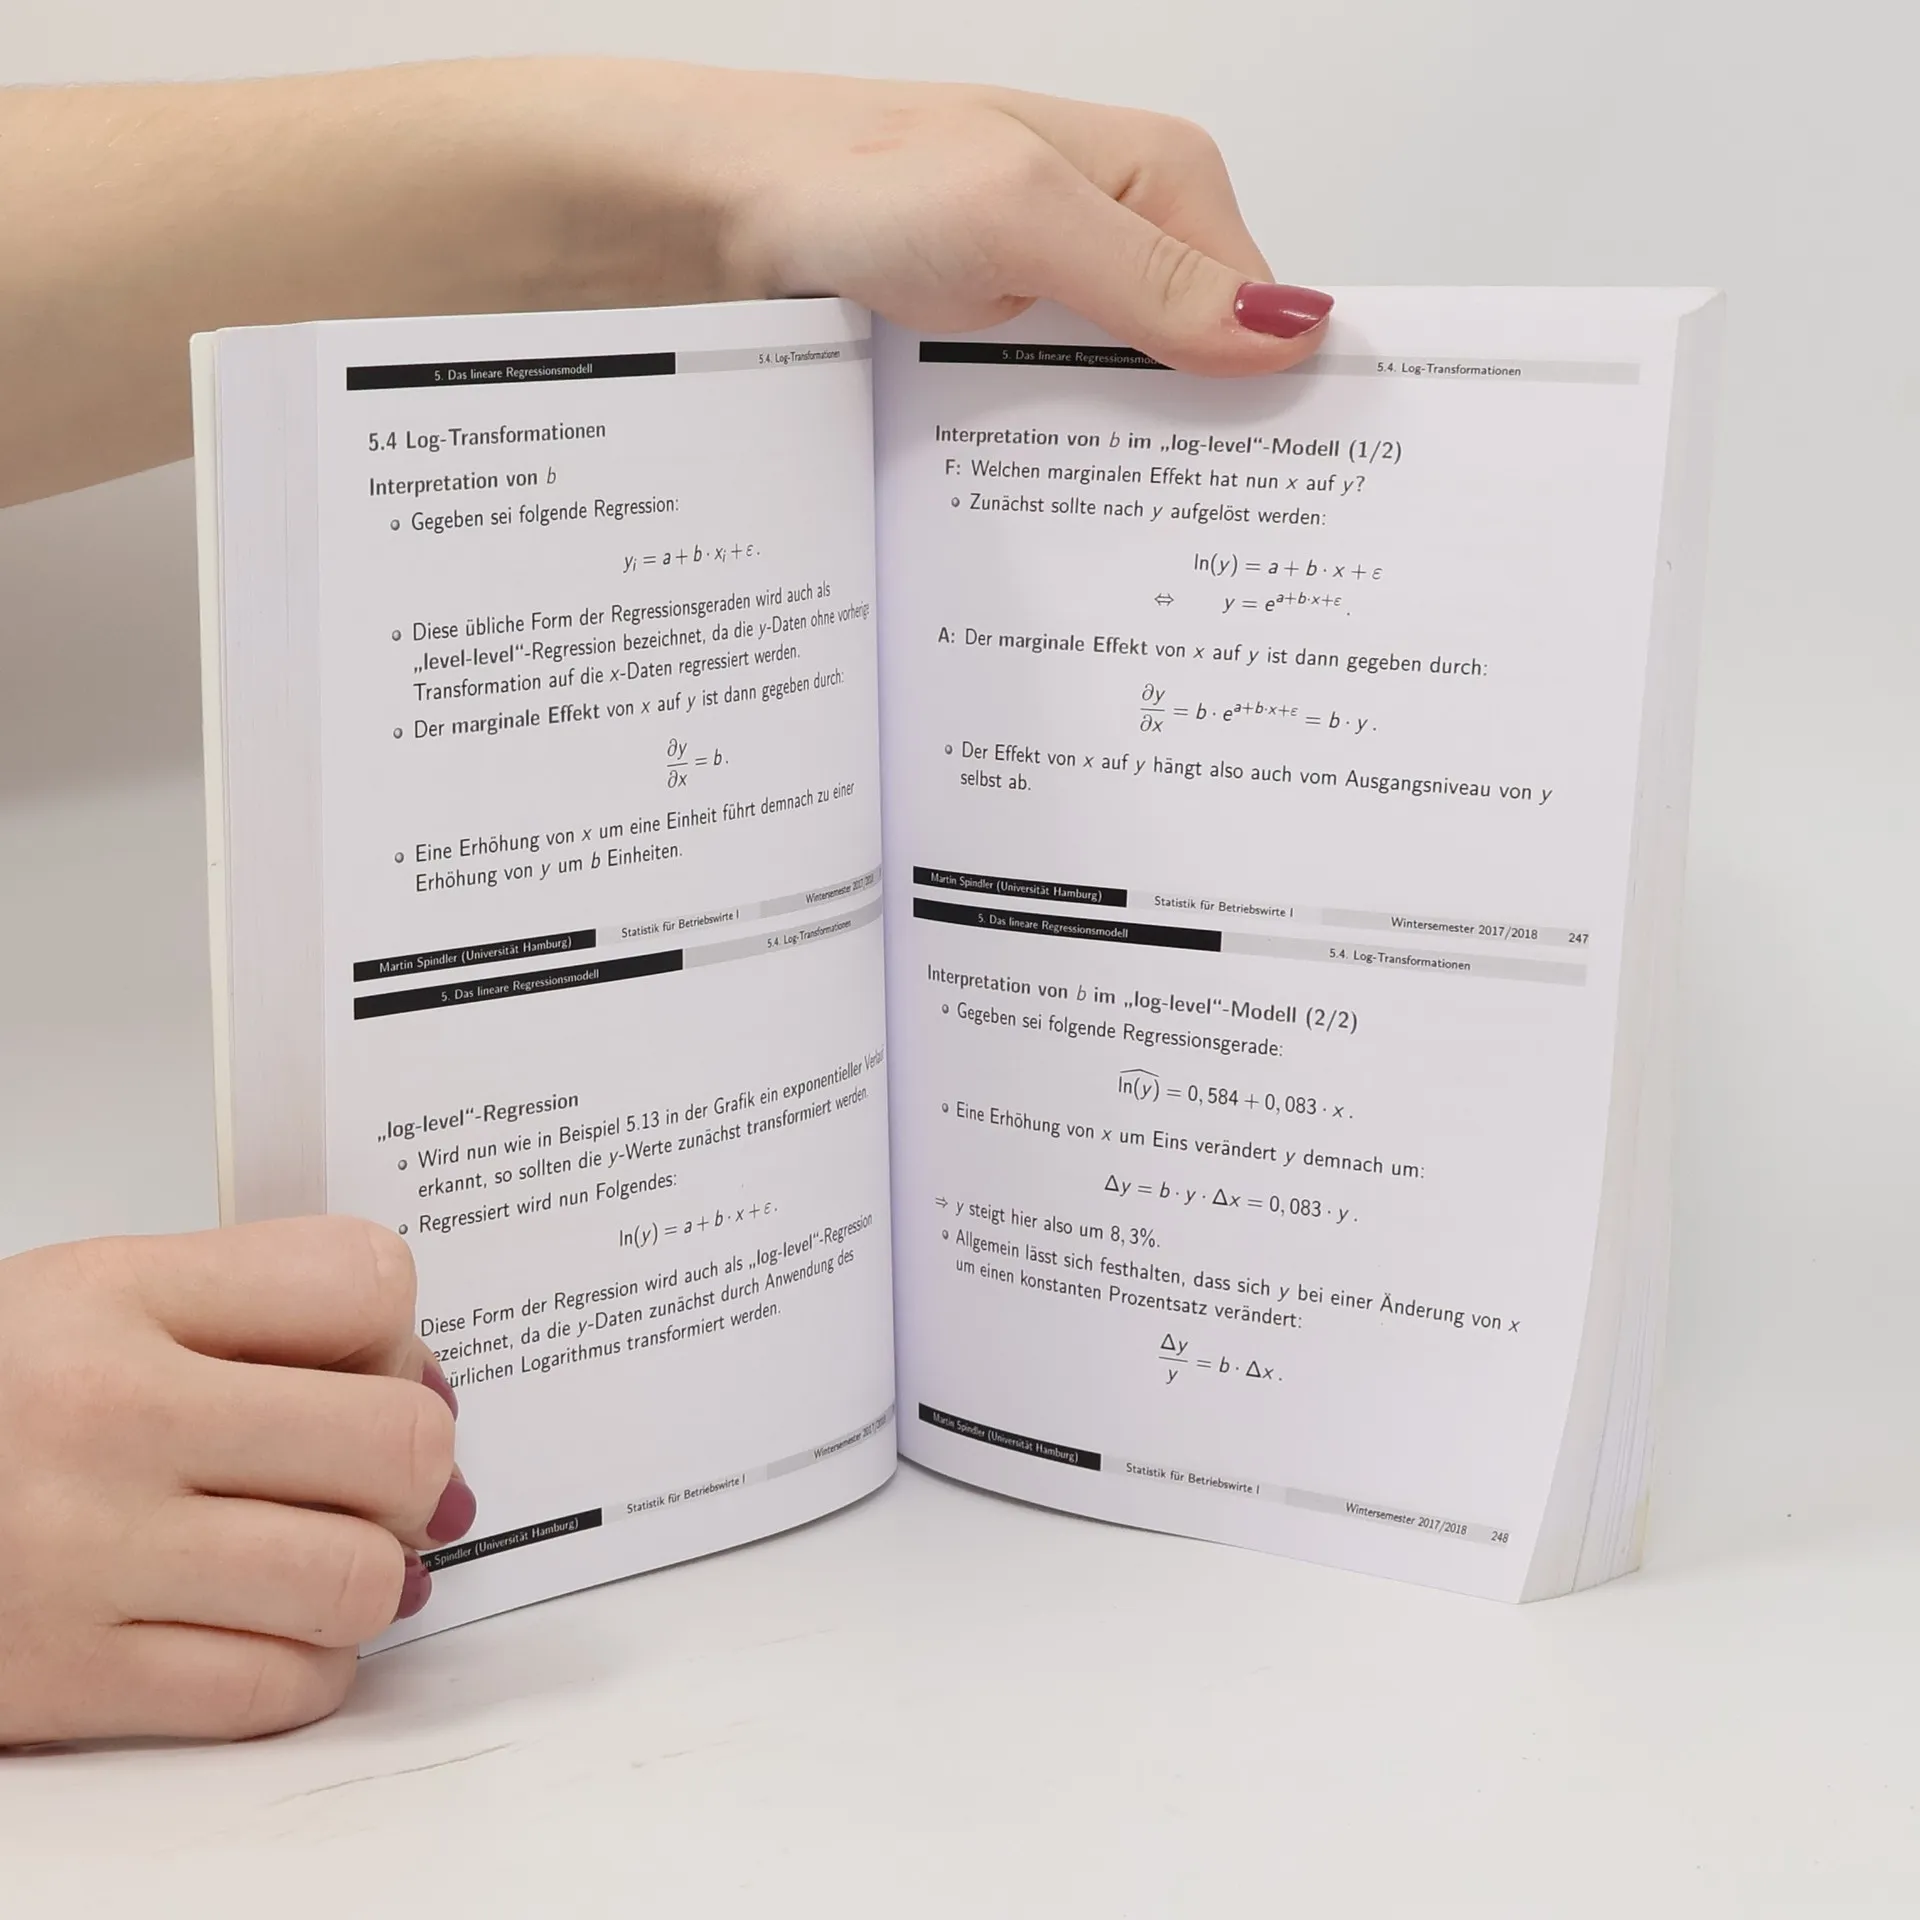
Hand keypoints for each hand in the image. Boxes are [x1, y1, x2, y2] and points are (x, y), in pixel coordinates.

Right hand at [0, 1217, 471, 1744]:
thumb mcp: (95, 1297)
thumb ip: (259, 1313)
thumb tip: (430, 1392)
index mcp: (118, 1295)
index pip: (366, 1283)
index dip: (394, 1334)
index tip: (367, 1366)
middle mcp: (109, 1419)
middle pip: (396, 1443)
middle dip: (412, 1468)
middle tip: (369, 1479)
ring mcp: (88, 1556)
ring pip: (356, 1580)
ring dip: (368, 1581)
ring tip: (320, 1559)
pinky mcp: (67, 1682)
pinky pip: (277, 1690)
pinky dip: (305, 1669)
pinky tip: (266, 1630)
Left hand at [2, 60, 1327, 502]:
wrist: (689, 220)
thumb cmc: (834, 177)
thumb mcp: (1018, 216)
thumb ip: (1158, 282)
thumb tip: (1292, 335)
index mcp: (1161, 179)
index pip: (1276, 308)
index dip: (1296, 407)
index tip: (1310, 510)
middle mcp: (1113, 242)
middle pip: (1208, 375)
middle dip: (1218, 462)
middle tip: (1229, 572)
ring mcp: (1045, 309)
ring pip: (1128, 417)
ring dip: (1130, 483)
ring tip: (1149, 572)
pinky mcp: (981, 364)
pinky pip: (1051, 438)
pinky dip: (1058, 484)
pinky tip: (1059, 537)